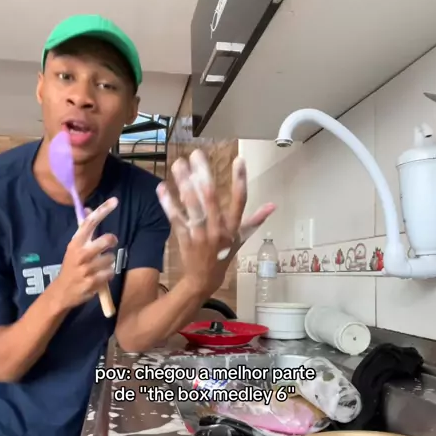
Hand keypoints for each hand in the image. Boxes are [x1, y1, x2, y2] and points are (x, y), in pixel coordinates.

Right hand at [51, 197, 118, 309]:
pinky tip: (98, 277)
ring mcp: (87, 269)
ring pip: (111, 258)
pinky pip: (111, 273)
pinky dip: (108, 275)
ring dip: (108, 262)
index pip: (90, 222)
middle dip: (111, 241)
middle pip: (107, 240)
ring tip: (98, 267)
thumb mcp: (74, 247)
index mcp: (75, 243)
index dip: (103, 210)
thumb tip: (88, 208)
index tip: (115, 201)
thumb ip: (84, 231)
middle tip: (108, 245)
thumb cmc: (71, 266)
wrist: (62, 291)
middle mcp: (81, 254)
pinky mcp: (93, 282)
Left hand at [156, 150, 275, 296]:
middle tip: (196, 154)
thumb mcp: (241, 239)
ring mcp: (200, 234)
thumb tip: (273, 205)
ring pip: (192, 206)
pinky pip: (175, 218)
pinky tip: (162, 187)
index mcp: (233, 228)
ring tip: (178, 164)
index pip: (240, 202)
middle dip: (203, 175)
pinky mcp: (184, 238)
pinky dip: (168, 203)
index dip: (240, 181)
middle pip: (211, 198)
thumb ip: (255, 220)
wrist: (203, 280)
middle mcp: (217, 230)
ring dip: (184, 184)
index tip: (239, 160)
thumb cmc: (223, 256)